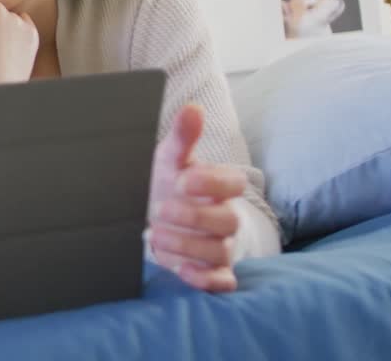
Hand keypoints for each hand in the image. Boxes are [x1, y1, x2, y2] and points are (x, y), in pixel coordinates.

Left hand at [147, 104, 245, 292]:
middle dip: (194, 216)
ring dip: (188, 246)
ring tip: (156, 235)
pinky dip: (207, 280)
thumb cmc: (169, 182)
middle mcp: (224, 216)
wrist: (156, 215)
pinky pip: (222, 281)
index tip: (182, 180)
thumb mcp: (170, 159)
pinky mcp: (212, 269)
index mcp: (219, 186)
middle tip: (161, 209)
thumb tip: (193, 109)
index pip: (234, 183)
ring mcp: (220, 244)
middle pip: (227, 220)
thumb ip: (182, 137)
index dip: (212, 182)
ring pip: (220, 250)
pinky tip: (183, 271)